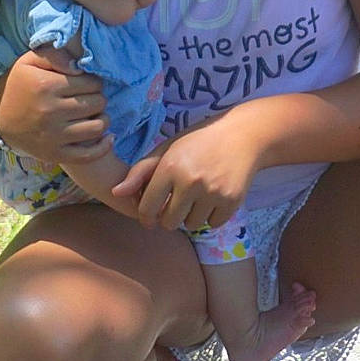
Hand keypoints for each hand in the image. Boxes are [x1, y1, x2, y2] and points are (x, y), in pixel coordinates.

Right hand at [0, 48, 112, 164]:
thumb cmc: (19, 84)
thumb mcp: (31, 61)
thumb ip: (56, 55)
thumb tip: (80, 67)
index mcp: (46, 86)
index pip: (92, 83)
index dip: (94, 82)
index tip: (87, 85)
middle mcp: (50, 112)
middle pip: (97, 103)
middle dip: (98, 98)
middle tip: (89, 99)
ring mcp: (53, 136)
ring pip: (97, 127)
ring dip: (102, 119)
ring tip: (94, 115)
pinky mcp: (53, 155)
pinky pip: (88, 154)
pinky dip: (103, 146)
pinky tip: (107, 137)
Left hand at [115, 117, 257, 231]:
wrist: (244, 135)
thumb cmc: (200, 141)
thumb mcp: (169, 149)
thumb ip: (141, 172)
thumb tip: (115, 193)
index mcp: (170, 166)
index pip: (147, 208)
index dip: (147, 216)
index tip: (152, 215)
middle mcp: (190, 181)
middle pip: (169, 223)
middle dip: (170, 216)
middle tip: (179, 201)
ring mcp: (212, 192)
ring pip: (191, 225)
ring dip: (192, 216)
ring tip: (199, 195)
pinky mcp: (231, 201)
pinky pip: (212, 224)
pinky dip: (211, 216)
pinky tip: (215, 196)